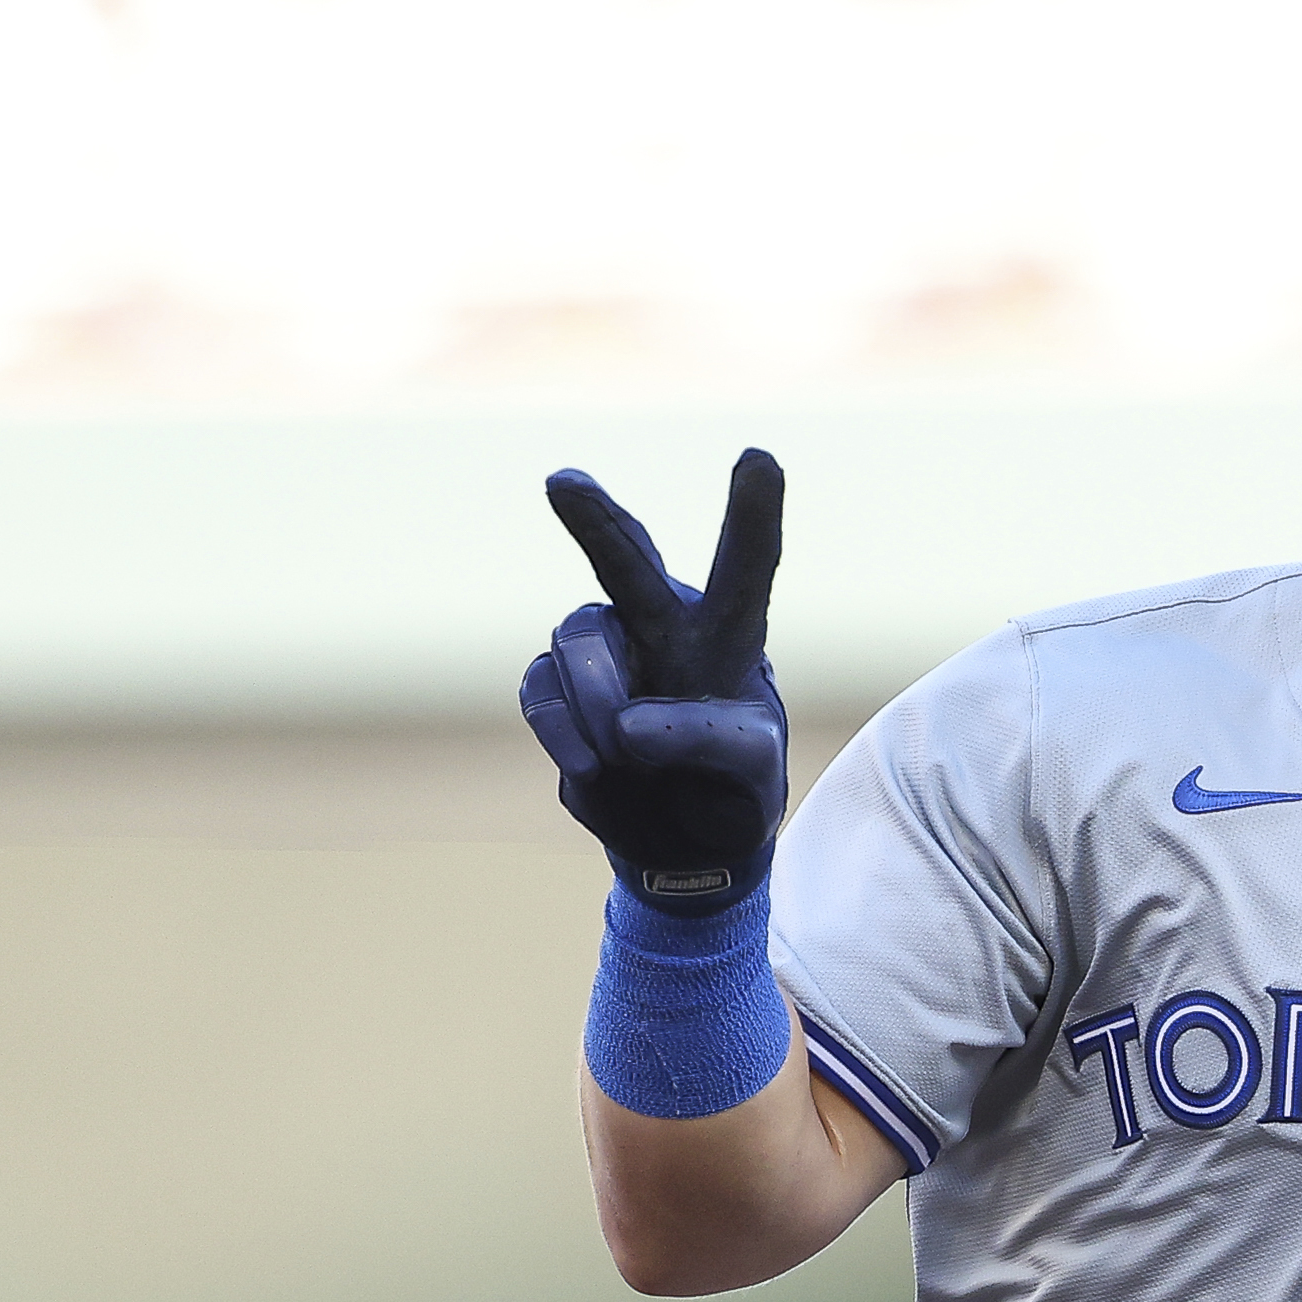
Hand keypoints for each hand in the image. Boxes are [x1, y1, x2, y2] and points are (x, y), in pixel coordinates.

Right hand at [520, 450, 789, 915]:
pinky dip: (565, 732)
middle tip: (561, 482)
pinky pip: (542, 690)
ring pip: (580, 643)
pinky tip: (595, 767)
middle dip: (595, 520)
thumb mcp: (750, 774)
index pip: (746, 567)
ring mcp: (605, 650)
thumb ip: (707, 741)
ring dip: (601, 706)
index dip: (752, 515)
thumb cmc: (733, 792)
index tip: (760, 459)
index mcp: (729, 635)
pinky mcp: (557, 685)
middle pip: (627, 557)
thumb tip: (630, 724)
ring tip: (631, 757)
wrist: (681, 842)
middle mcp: (663, 623)